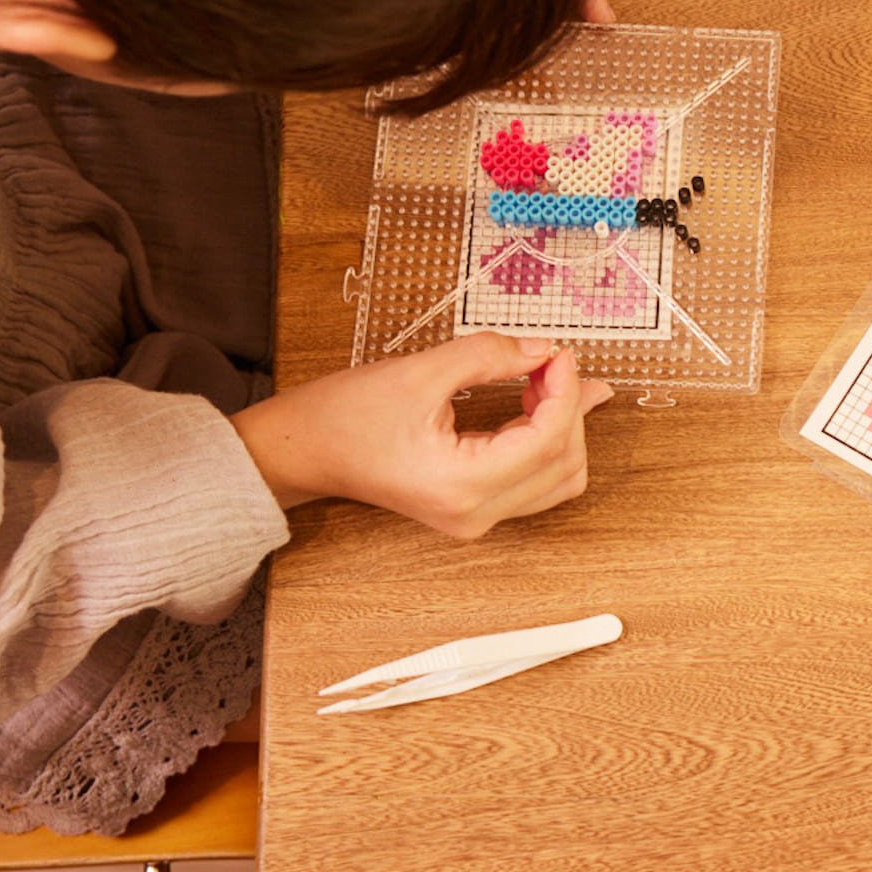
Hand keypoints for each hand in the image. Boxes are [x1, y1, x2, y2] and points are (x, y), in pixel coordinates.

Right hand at [232, 333, 611, 538]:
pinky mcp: (473, 511)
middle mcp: (475, 514)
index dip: (565, 390)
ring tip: (545, 379)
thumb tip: (542, 351)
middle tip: (551, 360)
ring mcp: (475, 519)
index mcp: (462, 485)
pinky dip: (546, 442)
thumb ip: (489, 356)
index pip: (548, 439)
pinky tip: (538, 403)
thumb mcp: (420, 372)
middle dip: (568, 407)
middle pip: (564, 463)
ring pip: (558, 478)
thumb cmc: (345, 417)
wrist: (303, 452)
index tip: (558, 353)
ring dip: (562, 426)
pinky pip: (535, 482)